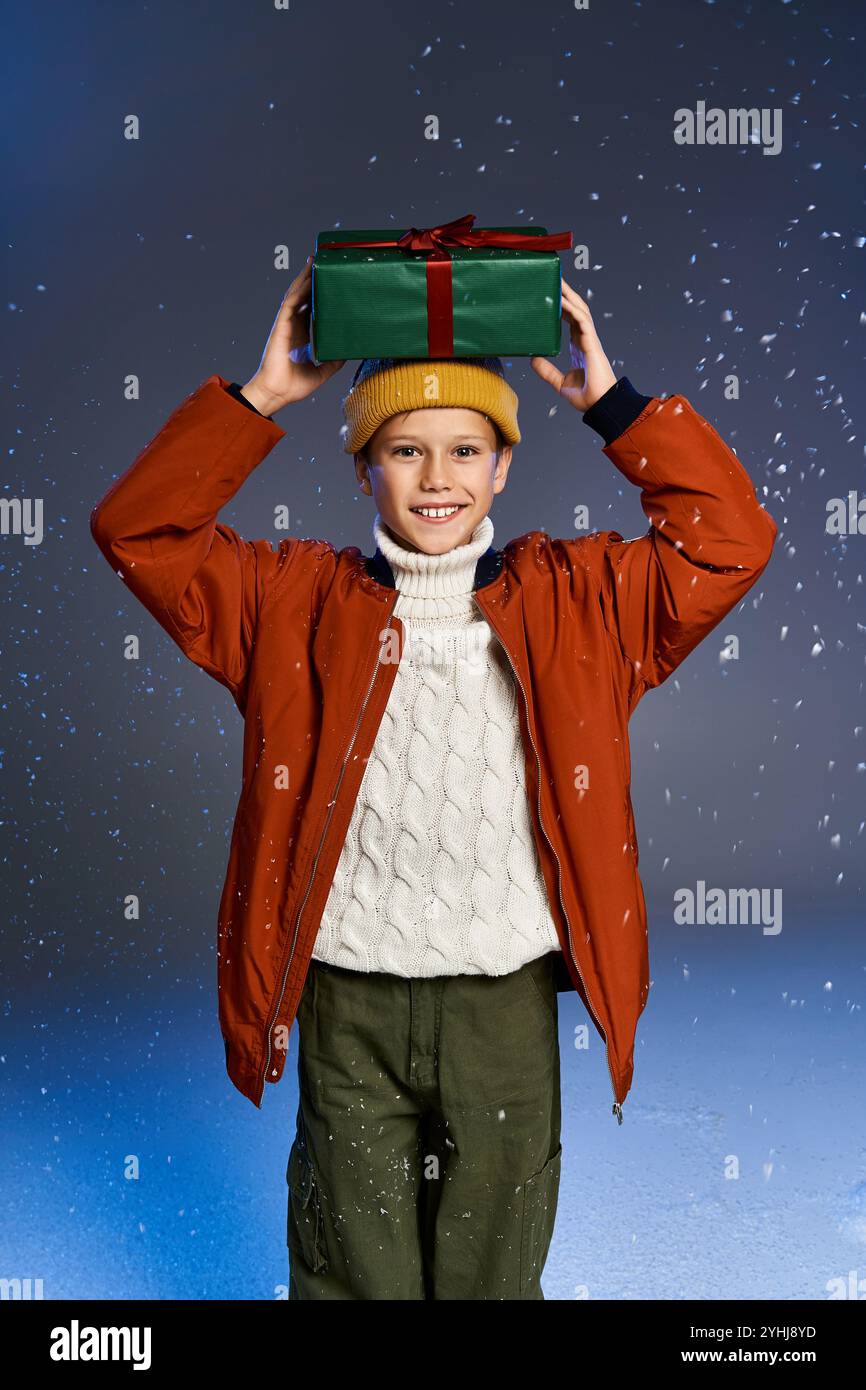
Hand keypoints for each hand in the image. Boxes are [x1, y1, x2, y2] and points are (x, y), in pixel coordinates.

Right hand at [241, 256, 345, 413]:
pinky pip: (291, 303)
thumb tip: (347, 353)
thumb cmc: (293, 385)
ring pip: (295, 294)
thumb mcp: (321, 372)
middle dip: (310, 278)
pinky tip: (307, 278)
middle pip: (303, 296)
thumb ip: (333, 361)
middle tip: (321, 262)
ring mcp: (287, 324)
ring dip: (304, 277)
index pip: (310, 309)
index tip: (328, 282)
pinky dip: (298, 289)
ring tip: (314, 261)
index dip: (317, 294)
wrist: (277, 393)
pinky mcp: (281, 326)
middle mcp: (294, 326)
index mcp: (301, 335)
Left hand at [530, 278, 615, 412]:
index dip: (563, 306)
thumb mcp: (560, 383)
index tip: (552, 296)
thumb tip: (533, 359)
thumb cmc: (587, 397)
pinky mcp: (592, 343)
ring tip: (558, 280)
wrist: (600, 406)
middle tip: (554, 279)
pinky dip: (571, 307)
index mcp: (580, 346)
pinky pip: (581, 320)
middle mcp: (586, 339)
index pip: (571, 320)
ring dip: (569, 294)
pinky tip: (561, 298)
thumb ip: (547, 371)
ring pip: (580, 310)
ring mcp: (590, 339)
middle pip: (576, 310)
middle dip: (567, 294)